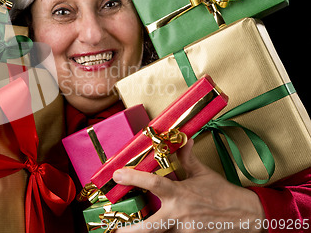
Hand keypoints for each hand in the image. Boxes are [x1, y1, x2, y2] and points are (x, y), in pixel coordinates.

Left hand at [112, 139, 266, 232]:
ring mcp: (184, 231)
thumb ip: (187, 158)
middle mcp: (179, 215)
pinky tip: (158, 231)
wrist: (248, 216)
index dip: (133, 178)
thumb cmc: (223, 194)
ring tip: (126, 232)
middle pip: (149, 228)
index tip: (117, 175)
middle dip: (130, 231)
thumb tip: (183, 139)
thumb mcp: (203, 174)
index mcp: (180, 194)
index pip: (153, 183)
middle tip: (115, 230)